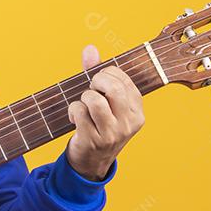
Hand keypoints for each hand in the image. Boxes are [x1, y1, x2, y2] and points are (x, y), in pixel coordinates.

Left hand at [65, 44, 144, 180]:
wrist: (91, 161)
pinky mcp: (94, 141)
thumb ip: (97, 74)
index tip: (99, 82)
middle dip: (95, 81)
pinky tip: (75, 118)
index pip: (123, 79)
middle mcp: (129, 123)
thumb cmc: (98, 125)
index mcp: (137, 111)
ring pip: (94, 100)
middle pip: (111, 87)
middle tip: (90, 90)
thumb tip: (90, 48)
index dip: (106, 74)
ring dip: (83, 98)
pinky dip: (72, 111)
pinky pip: (79, 113)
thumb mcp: (105, 102)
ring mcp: (112, 134)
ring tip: (84, 106)